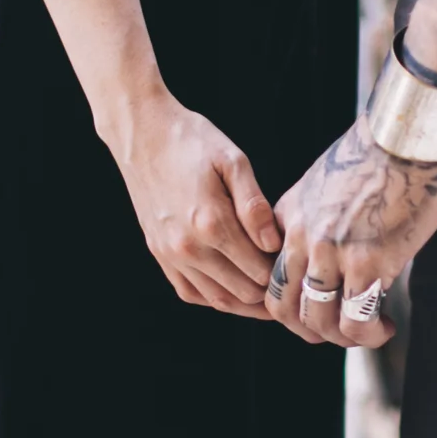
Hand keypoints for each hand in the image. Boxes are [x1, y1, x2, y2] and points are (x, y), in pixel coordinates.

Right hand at [108, 89, 281, 316]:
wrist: (142, 134)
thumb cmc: (192, 142)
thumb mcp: (233, 161)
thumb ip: (254, 206)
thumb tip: (272, 244)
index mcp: (212, 223)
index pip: (260, 270)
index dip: (282, 271)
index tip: (294, 261)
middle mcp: (189, 247)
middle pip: (244, 292)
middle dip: (270, 290)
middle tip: (287, 278)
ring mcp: (170, 254)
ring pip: (218, 300)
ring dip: (246, 302)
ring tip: (269, 294)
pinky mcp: (159, 254)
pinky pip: (190, 293)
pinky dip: (215, 298)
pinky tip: (233, 289)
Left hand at [266, 122, 436, 346]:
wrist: (410, 134)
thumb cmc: (381, 152)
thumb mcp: (327, 180)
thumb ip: (318, 216)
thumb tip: (332, 248)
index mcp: (288, 216)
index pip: (271, 277)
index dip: (291, 304)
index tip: (318, 309)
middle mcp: (301, 237)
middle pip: (284, 307)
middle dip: (309, 329)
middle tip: (339, 331)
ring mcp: (331, 253)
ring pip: (318, 321)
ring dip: (341, 338)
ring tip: (368, 332)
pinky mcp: (368, 263)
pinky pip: (356, 320)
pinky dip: (368, 335)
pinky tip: (386, 328)